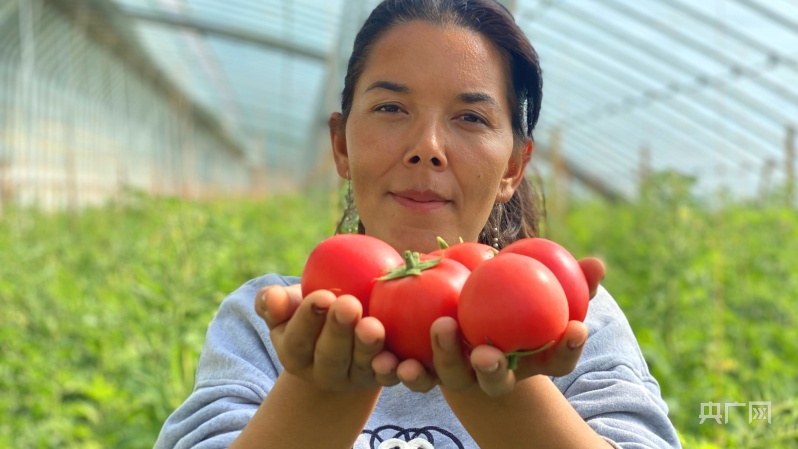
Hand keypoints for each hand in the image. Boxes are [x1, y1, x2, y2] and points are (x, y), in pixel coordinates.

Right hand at [255, 285, 398, 391]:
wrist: (349, 324)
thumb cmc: (315, 307)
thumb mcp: (291, 304)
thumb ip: (274, 302)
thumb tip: (271, 299)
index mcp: (296, 355)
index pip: (298, 340)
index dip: (307, 319)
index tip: (320, 296)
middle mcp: (325, 372)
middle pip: (331, 356)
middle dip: (339, 331)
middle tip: (348, 305)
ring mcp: (356, 377)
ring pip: (362, 366)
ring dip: (368, 348)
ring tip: (373, 327)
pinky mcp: (384, 377)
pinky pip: (392, 376)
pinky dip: (400, 370)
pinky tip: (405, 358)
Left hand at [371, 256, 606, 395]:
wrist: (468, 317)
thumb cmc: (514, 298)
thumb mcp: (540, 285)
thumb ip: (571, 280)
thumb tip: (599, 263)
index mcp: (528, 359)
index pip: (557, 359)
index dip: (568, 348)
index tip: (575, 329)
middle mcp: (494, 376)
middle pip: (496, 380)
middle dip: (490, 370)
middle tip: (483, 351)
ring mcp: (459, 377)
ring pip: (451, 379)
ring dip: (437, 367)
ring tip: (428, 347)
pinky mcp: (425, 370)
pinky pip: (411, 371)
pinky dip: (395, 366)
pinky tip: (381, 357)